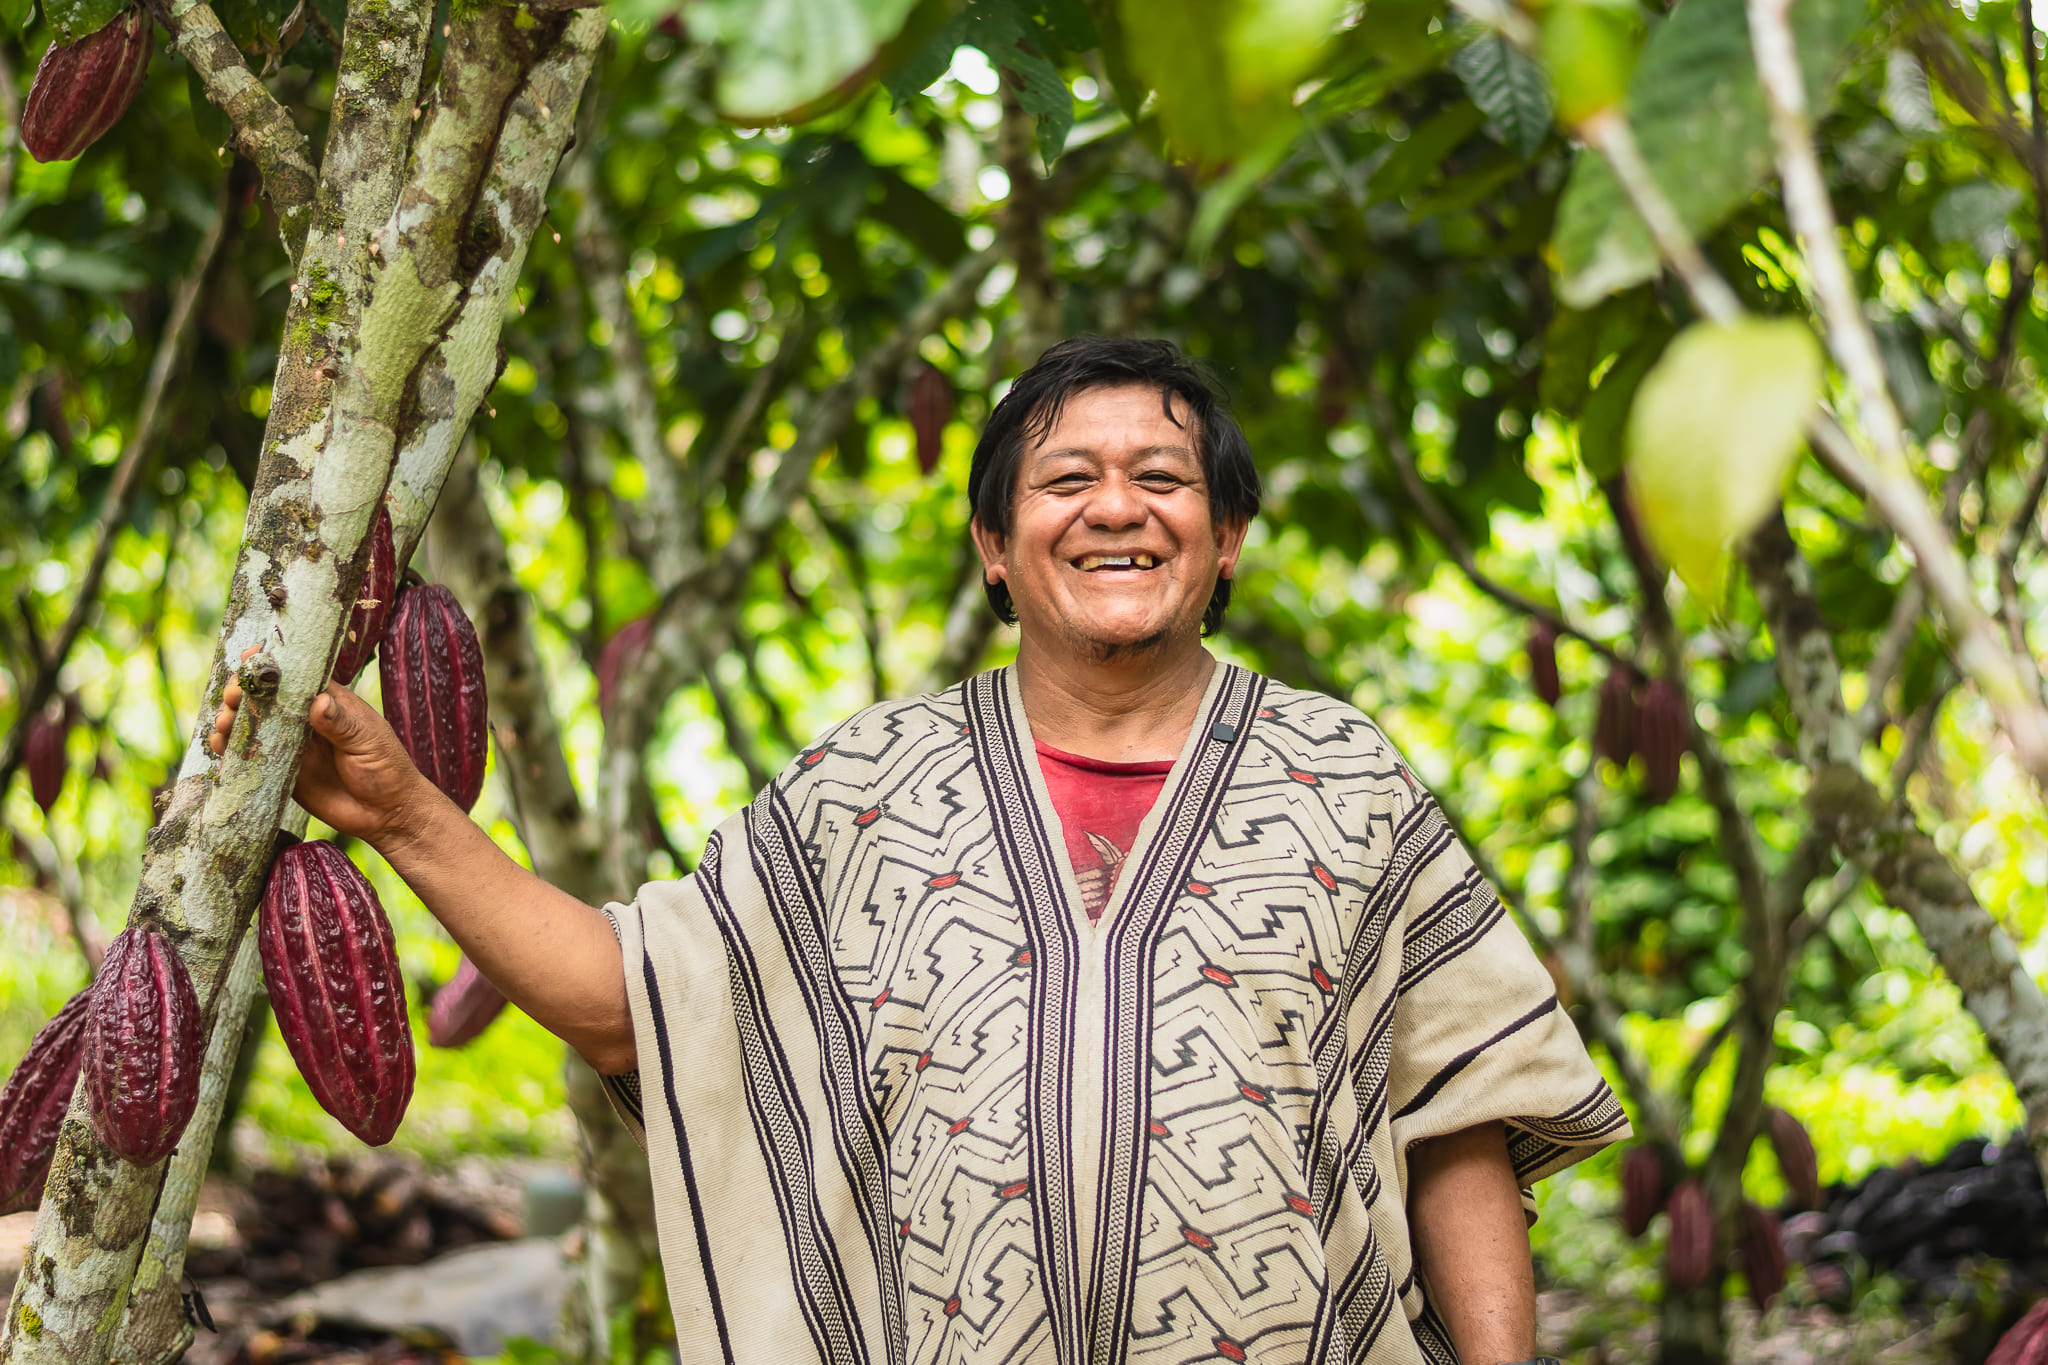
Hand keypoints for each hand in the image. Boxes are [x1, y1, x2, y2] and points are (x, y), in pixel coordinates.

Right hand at [209, 649, 438, 848]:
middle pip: (266, 698)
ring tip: (222, 722)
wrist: (387, 815)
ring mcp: (291, 745)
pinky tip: (219, 745)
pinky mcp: (282, 772)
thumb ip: (341, 725)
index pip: (296, 676)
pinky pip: (251, 756)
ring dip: (232, 719)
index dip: (272, 664)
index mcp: (329, 703)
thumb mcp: (368, 743)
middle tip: (233, 698)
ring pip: (253, 725)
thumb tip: (317, 702)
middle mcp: (305, 720)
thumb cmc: (386, 770)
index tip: (251, 656)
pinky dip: (232, 749)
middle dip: (243, 692)